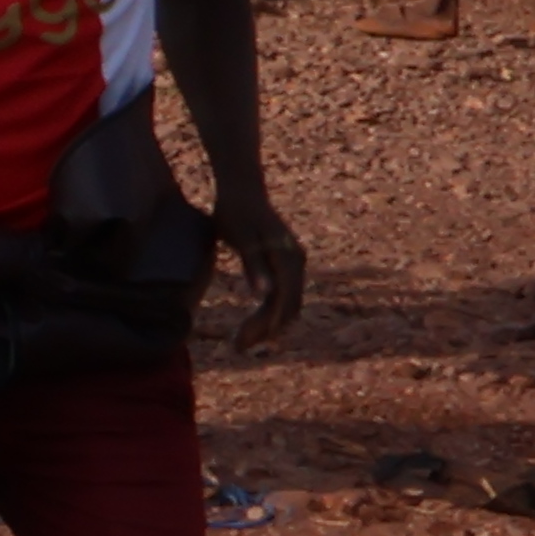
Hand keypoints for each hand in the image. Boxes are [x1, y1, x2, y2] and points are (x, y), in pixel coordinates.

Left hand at [215, 185, 309, 349]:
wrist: (242, 188)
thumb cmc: (236, 212)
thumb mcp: (241, 238)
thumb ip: (254, 265)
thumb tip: (265, 293)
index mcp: (288, 259)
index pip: (280, 303)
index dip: (263, 326)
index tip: (241, 343)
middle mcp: (297, 263)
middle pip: (287, 307)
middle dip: (264, 330)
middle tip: (237, 347)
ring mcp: (294, 263)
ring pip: (287, 304)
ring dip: (268, 324)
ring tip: (242, 341)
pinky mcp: (286, 264)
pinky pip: (284, 295)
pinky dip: (270, 312)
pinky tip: (254, 323)